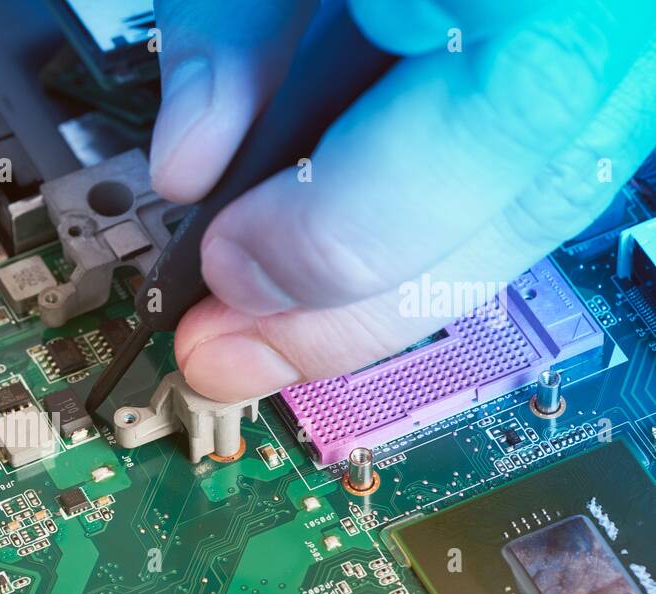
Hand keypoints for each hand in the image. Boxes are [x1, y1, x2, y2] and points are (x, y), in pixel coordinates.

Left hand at [150, 0, 655, 400]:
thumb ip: (233, 18)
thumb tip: (189, 164)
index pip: (513, 102)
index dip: (359, 216)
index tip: (232, 267)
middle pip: (535, 196)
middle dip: (356, 307)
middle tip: (223, 353)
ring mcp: (636, 24)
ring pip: (536, 202)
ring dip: (381, 288)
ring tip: (253, 324)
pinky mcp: (602, 52)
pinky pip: (520, 167)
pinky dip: (411, 224)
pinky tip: (318, 257)